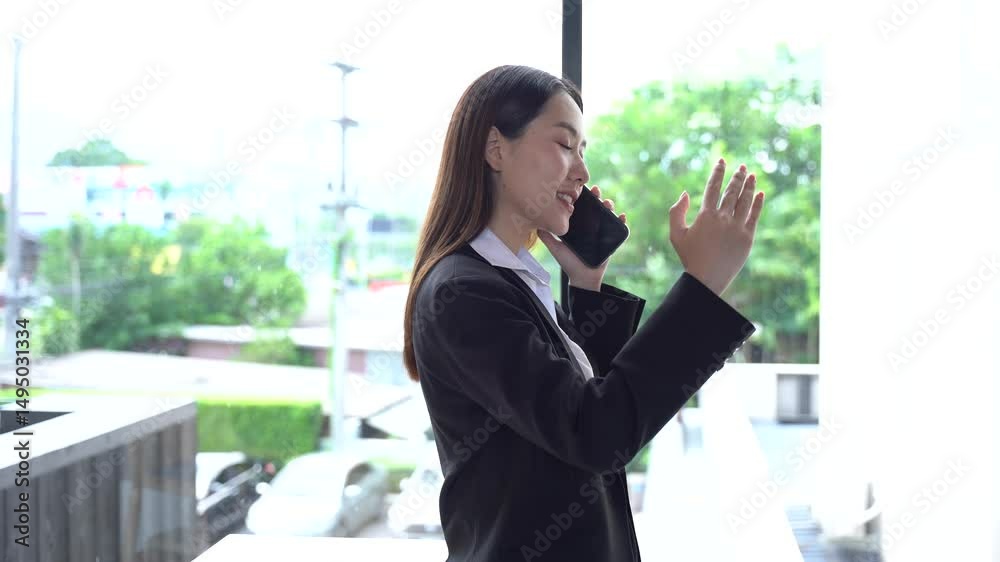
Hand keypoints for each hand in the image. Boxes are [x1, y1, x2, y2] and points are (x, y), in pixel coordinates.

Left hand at [537, 185, 626, 290]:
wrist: (583, 277)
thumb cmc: (568, 263)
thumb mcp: (555, 247)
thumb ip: (546, 236)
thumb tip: (536, 222)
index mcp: (578, 224)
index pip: (580, 206)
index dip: (582, 196)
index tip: (580, 189)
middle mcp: (590, 225)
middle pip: (595, 206)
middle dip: (597, 197)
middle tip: (596, 191)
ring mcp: (601, 231)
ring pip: (608, 214)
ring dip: (610, 206)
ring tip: (608, 203)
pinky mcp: (611, 238)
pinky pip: (619, 228)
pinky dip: (623, 221)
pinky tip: (622, 216)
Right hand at [668, 159, 764, 295]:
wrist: (706, 278)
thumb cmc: (689, 257)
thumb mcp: (676, 234)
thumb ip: (676, 212)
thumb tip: (685, 193)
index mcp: (706, 215)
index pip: (713, 187)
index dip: (718, 172)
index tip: (722, 161)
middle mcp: (723, 218)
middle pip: (732, 191)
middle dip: (738, 176)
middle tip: (743, 167)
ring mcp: (737, 227)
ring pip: (745, 200)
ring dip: (749, 186)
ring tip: (752, 175)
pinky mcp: (747, 237)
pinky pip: (755, 216)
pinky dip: (758, 203)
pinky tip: (761, 193)